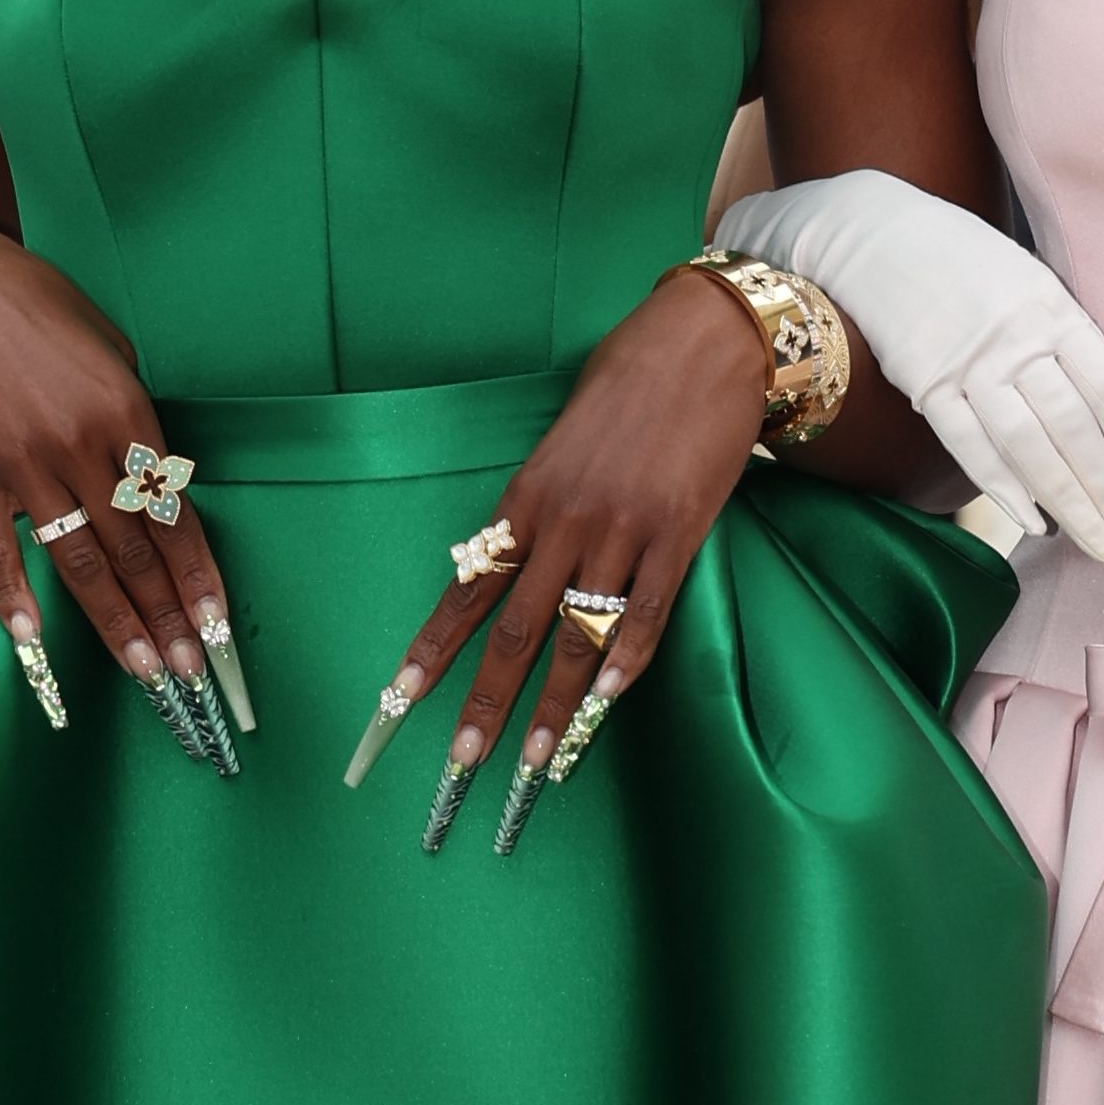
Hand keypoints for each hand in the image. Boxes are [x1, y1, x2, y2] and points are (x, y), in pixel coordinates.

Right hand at [0, 220, 240, 732]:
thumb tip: (165, 482)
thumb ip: (138, 419)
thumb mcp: (111, 349)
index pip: (174, 514)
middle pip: (135, 550)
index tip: (217, 624)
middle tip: (191, 670)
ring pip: (79, 560)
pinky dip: (14, 594)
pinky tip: (33, 639)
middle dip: (167, 616)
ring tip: (143, 670)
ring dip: (114, 622)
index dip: (198, 576)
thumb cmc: (41, 314)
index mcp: (128, 412)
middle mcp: (81, 443)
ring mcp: (24, 461)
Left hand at [360, 266, 770, 839]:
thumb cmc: (628, 384)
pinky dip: (626, 664)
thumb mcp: (560, 443)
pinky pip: (646, 614)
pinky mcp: (678, 534)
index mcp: (525, 499)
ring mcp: (622, 531)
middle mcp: (564, 522)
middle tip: (463, 758)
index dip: (432, 650)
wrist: (702, 344)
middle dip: (485, 700)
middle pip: (514, 631)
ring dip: (555, 707)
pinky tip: (606, 705)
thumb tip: (511, 561)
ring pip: (579, 637)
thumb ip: (537, 507)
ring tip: (536, 760)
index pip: (467, 590)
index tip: (400, 699)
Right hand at [718, 170, 1103, 563]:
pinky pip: (968, 443)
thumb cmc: (972, 264)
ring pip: (1028, 446)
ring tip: (1098, 548)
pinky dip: (1002, 486)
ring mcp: (970, 364)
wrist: (877, 234)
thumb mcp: (1041, 288)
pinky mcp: (925, 382)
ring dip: (1067, 504)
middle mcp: (1019, 341)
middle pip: (1076, 432)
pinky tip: (1033, 523)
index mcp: (1057, 314)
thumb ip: (1090, 346)